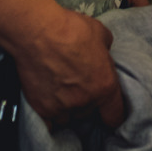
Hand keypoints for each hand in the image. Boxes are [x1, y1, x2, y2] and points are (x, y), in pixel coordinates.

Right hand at [8, 5, 124, 129]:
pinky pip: (49, 121)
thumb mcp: (101, 34)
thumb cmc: (70, 29)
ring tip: (61, 90)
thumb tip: (102, 53)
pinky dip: (50, 114)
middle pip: (89, 113)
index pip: (114, 116)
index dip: (112, 113)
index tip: (107, 110)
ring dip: (68, 108)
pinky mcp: (41, 108)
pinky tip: (48, 101)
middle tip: (78, 84)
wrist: (37, 32)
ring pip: (69, 117)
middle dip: (87, 102)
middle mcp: (85, 101)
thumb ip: (106, 51)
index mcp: (105, 86)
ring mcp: (62, 108)